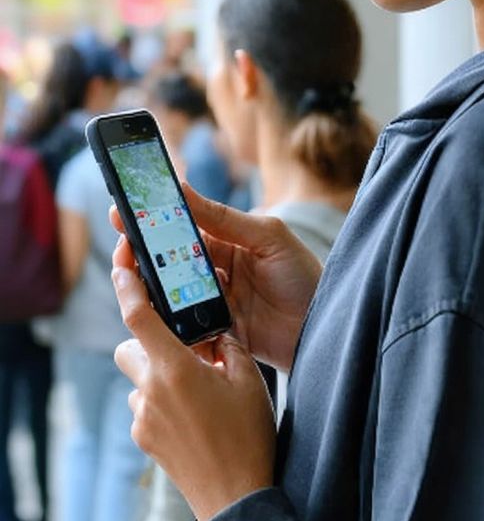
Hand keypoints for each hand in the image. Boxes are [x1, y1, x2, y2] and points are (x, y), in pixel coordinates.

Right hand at [109, 183, 321, 371]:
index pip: (181, 226)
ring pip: (168, 291)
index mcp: (228, 242)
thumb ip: (225, 218)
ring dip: (149, 284)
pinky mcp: (213, 331)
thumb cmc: (304, 277)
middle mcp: (215, 270)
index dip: (152, 219)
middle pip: (167, 259)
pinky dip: (166, 318)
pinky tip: (153, 311)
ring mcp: (212, 301)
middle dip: (141, 252)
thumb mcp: (269, 238)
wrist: (324, 327)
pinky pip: (180, 323)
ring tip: (133, 275)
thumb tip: (181, 189)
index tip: (123, 209)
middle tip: (123, 246)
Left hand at [111, 237, 275, 520]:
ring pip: (138, 379)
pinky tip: (196, 415)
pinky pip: (144, 406)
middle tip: (184, 348)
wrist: (235, 494)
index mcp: (176, 369)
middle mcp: (150, 391)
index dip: (128, 285)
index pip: (138, 317)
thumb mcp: (249, 380)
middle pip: (130, 348)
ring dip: (160, 375)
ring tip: (200, 390)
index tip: (123, 262)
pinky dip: (163, 401)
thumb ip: (228, 348)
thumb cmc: (248, 436)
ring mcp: (142, 417)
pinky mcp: (143, 438)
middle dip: (149, 341)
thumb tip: (214, 334)